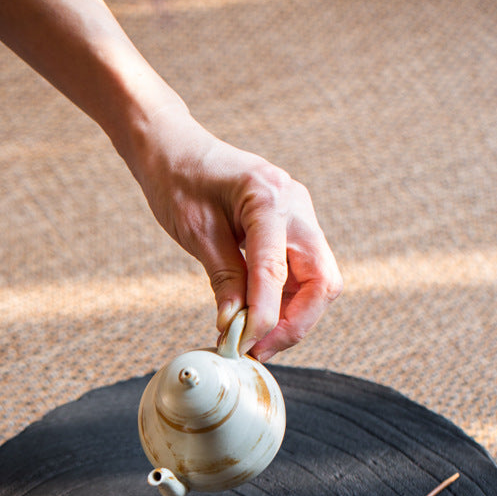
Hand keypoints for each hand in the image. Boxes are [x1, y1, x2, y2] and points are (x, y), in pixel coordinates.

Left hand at [131, 106, 342, 361]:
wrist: (174, 147)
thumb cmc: (178, 178)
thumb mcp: (195, 232)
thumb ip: (224, 278)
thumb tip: (236, 327)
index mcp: (268, 197)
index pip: (276, 272)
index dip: (264, 317)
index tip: (244, 346)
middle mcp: (295, 205)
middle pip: (322, 281)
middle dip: (296, 323)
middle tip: (260, 348)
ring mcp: (299, 217)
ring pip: (318, 282)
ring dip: (292, 316)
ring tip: (254, 339)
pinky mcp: (292, 230)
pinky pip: (302, 274)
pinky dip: (284, 302)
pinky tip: (257, 318)